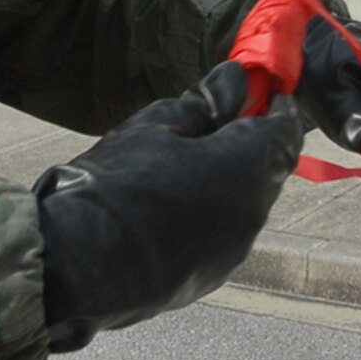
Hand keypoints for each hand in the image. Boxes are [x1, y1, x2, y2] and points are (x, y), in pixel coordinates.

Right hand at [34, 61, 300, 351]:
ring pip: (246, 204)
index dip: (279, 111)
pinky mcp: (209, 277)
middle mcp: (251, 213)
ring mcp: (232, 251)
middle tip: (225, 121)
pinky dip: (211, 213)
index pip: (284, 133)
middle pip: (267, 170)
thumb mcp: (155, 127)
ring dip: (230, 181)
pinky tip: (174, 205)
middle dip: (252, 144)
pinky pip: (223, 234)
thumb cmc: (114, 185)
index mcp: (244, 169)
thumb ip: (204, 103)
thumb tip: (234, 82)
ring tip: (189, 164)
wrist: (76, 266)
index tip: (268, 95)